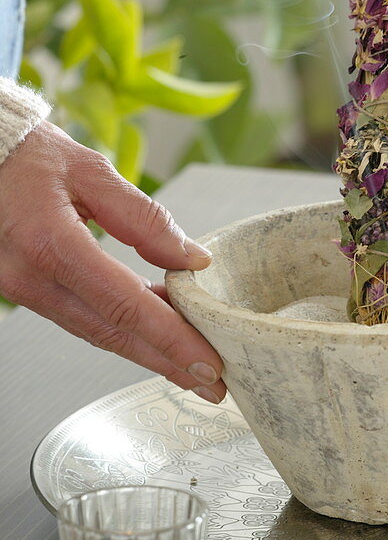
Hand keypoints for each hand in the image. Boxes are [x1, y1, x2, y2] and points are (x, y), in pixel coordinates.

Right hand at [0, 123, 225, 401]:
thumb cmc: (26, 157)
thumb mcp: (92, 172)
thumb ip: (144, 217)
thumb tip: (191, 258)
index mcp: (50, 244)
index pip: (124, 305)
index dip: (170, 339)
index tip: (208, 362)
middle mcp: (30, 278)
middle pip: (112, 332)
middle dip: (168, 362)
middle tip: (213, 382)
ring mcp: (22, 289)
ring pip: (97, 331)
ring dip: (148, 350)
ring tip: (193, 363)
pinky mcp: (26, 291)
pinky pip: (82, 317)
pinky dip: (123, 329)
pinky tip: (157, 331)